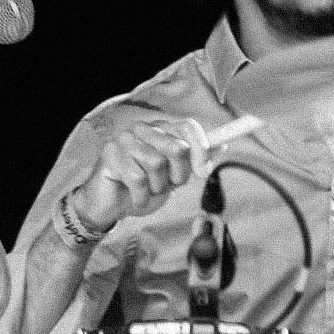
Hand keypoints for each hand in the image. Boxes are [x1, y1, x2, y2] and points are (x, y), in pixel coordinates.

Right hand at [68, 118, 203, 234]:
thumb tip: (223, 146)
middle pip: (177, 148)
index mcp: (160, 130)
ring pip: (157, 164)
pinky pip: (138, 178)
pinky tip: (135, 198)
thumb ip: (194, 162)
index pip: (187, 127)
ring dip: (156, 188)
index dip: (201, 148)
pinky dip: (141, 196)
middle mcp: (143, 129)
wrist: (109, 207)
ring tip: (146, 190)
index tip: (203, 171)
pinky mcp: (110, 154)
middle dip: (177, 176)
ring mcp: (125, 139)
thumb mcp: (173, 177)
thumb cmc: (141, 190)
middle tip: (166, 186)